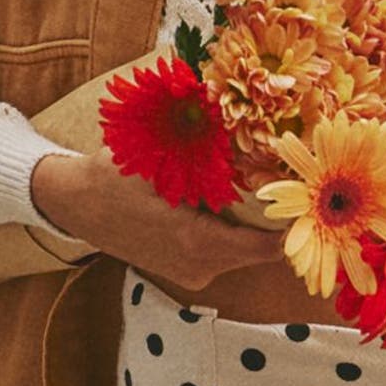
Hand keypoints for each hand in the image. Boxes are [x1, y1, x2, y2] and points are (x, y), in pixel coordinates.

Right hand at [30, 148, 284, 289]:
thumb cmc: (116, 175)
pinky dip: (235, 227)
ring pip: (243, 248)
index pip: (266, 247)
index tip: (308, 191)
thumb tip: (245, 114)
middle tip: (292, 175)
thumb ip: (203, 142)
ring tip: (265, 178)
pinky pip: (225, 249)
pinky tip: (234, 195)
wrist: (76, 203)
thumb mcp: (159, 152)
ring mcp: (192, 271)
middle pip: (260, 247)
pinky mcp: (186, 268)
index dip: (291, 221)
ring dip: (255, 220)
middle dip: (275, 215)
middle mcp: (198, 266)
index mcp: (195, 241)